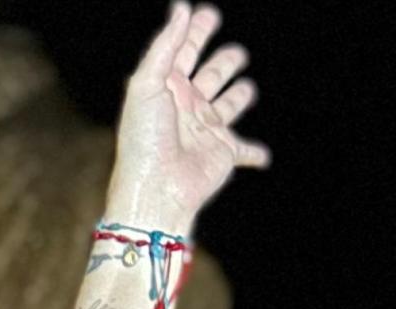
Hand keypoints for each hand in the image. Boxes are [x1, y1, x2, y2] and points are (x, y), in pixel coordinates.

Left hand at [108, 5, 267, 233]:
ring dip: (238, 97)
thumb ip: (165, 46)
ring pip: (228, 106)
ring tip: (245, 88)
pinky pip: (246, 151)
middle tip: (235, 54)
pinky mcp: (224, 153)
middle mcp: (187, 107)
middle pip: (211, 76)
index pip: (183, 52)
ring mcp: (206, 130)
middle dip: (224, 63)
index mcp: (166, 89)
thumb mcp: (147, 85)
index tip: (207, 13)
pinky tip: (263, 157)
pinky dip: (256, 154)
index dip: (194, 32)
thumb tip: (181, 7)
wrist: (156, 190)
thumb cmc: (145, 140)